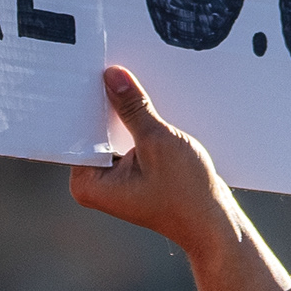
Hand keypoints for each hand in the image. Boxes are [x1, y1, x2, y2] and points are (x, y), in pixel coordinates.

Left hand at [71, 66, 289, 290]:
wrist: (214, 223)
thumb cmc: (186, 194)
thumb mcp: (158, 141)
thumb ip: (133, 107)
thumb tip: (112, 77)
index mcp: (87, 182)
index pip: (76, 130)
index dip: (84, 99)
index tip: (86, 68)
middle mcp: (93, 183)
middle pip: (91, 130)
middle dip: (104, 104)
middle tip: (109, 67)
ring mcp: (111, 179)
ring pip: (110, 132)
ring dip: (122, 113)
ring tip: (130, 83)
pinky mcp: (129, 174)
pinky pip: (123, 140)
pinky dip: (133, 125)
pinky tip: (143, 106)